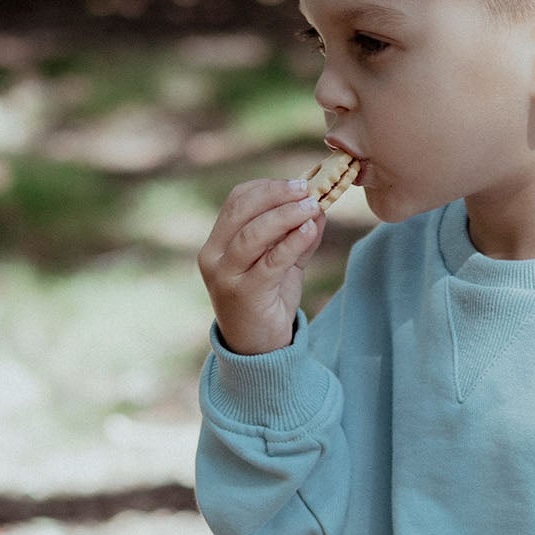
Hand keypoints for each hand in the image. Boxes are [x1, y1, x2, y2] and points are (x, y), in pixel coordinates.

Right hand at [198, 177, 326, 354]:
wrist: (257, 350)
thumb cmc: (267, 303)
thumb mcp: (282, 264)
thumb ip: (297, 237)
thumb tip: (320, 207)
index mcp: (216, 244)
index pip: (237, 201)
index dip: (267, 188)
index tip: (298, 183)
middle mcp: (214, 257)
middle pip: (242, 211)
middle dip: (276, 195)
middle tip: (307, 188)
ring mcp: (226, 276)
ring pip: (253, 234)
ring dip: (285, 215)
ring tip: (312, 206)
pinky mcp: (244, 294)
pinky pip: (270, 261)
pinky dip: (291, 242)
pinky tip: (309, 230)